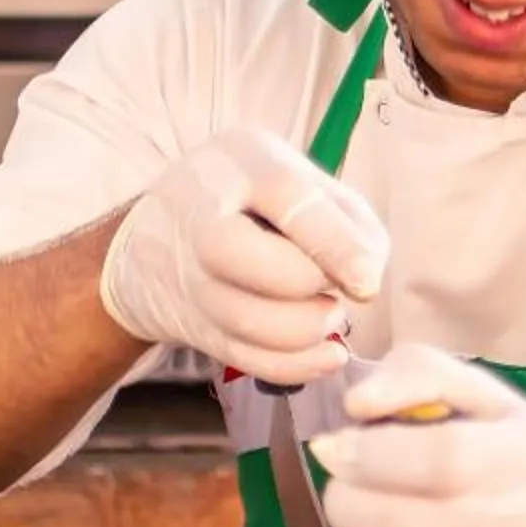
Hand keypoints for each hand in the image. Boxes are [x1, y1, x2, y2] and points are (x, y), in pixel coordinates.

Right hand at [98, 127, 388, 386]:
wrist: (158, 235)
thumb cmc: (250, 200)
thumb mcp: (296, 179)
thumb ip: (347, 218)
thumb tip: (367, 280)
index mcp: (239, 161)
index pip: (283, 194)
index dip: (332, 243)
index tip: (367, 284)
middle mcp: (200, 214)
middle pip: (250, 260)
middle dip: (309, 284)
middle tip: (337, 288)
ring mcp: (189, 276)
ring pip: (249, 320)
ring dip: (308, 329)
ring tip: (329, 314)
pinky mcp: (194, 325)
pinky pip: (246, 358)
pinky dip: (297, 365)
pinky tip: (328, 354)